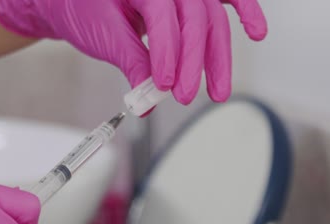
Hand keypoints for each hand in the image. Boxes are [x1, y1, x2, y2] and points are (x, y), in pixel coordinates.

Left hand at [0, 0, 266, 104]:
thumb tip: (148, 100)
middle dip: (196, 61)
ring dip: (218, 55)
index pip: (164, 20)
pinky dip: (242, 12)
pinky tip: (255, 31)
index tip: (167, 87)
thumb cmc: (81, 7)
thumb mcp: (102, 33)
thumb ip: (131, 62)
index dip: (168, 56)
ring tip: (219, 90)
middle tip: (189, 96)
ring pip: (210, 17)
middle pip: (196, 18)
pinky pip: (220, 0)